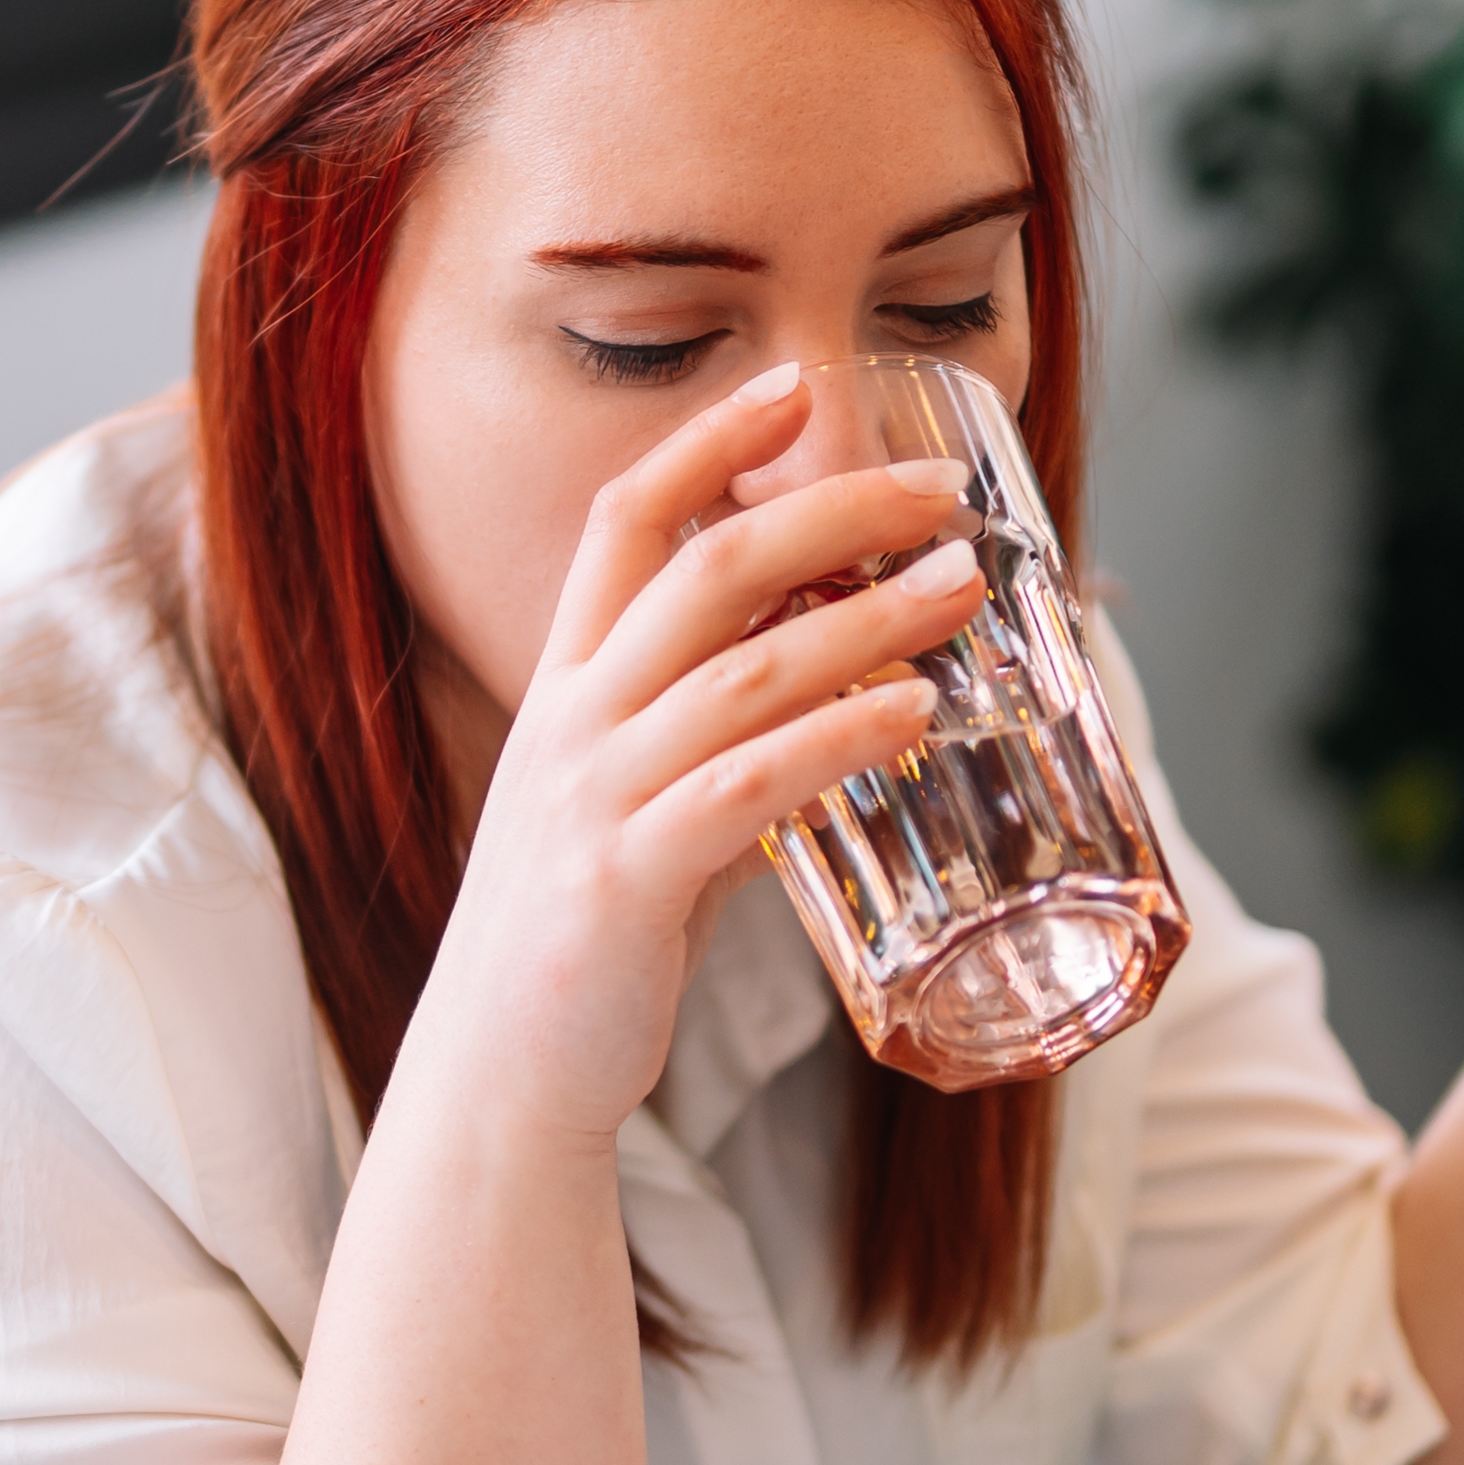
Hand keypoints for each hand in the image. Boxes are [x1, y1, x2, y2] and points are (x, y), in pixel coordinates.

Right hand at [398, 364, 988, 1142]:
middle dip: (828, 510)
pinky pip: (748, 783)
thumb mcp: (636, 814)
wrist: (501, 1078)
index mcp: (565, 690)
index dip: (708, 442)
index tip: (796, 386)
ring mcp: (590, 798)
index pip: (626, 521)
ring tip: (962, 592)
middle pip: (703, 566)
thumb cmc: (581, 946)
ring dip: (866, 618)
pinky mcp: (623, 881)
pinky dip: (838, 734)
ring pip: (744, 668)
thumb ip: (715, 750)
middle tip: (938, 491)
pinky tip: (912, 710)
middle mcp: (570, 723)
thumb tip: (835, 710)